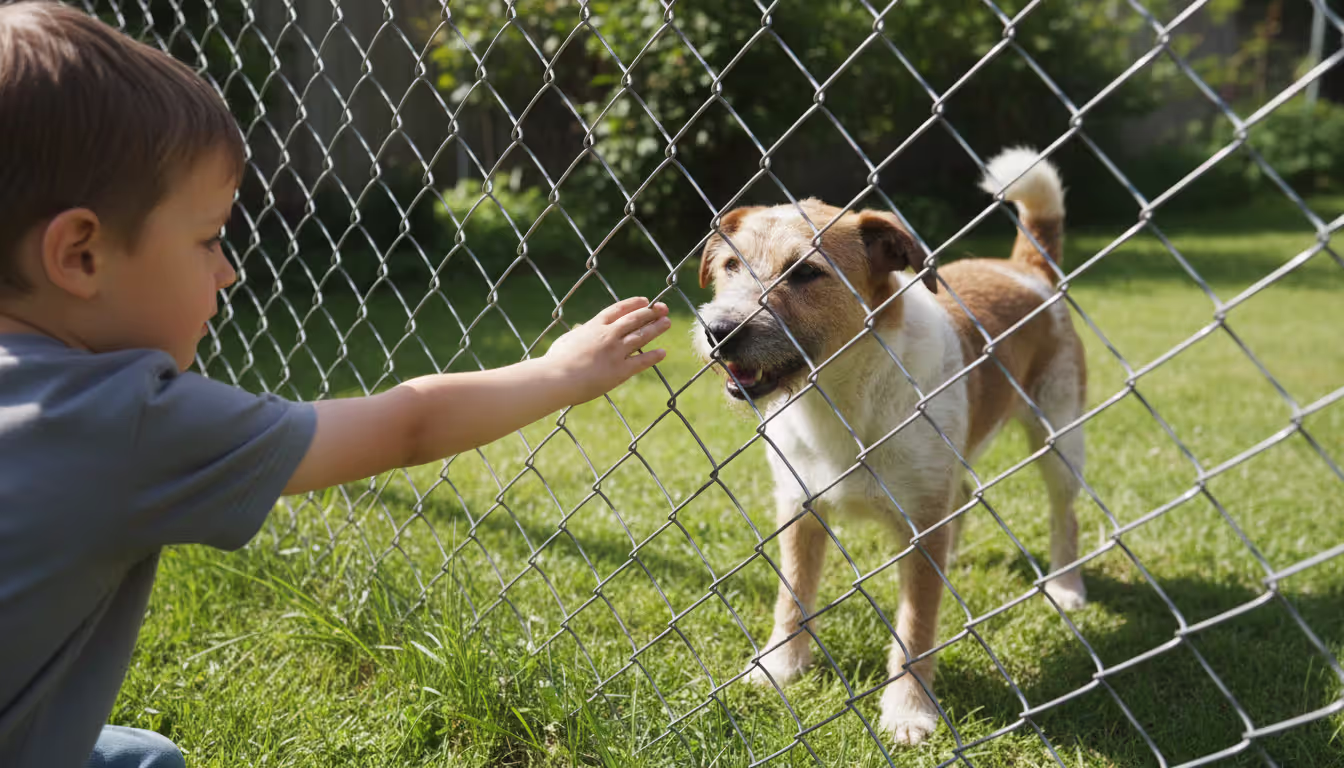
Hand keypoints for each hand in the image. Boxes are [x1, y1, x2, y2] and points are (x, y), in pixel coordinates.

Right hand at [544, 297, 670, 404]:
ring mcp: (615, 352)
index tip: (645, 300)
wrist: (557, 378)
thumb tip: (581, 328)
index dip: (633, 304)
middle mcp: (607, 335)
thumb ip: (578, 333)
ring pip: (641, 336)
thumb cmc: (555, 361)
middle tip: (663, 308)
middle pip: (633, 320)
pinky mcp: (620, 370)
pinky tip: (663, 352)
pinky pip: (641, 362)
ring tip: (667, 322)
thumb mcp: (566, 340)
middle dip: (650, 312)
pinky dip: (653, 357)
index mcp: (593, 327)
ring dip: (656, 328)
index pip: (617, 310)